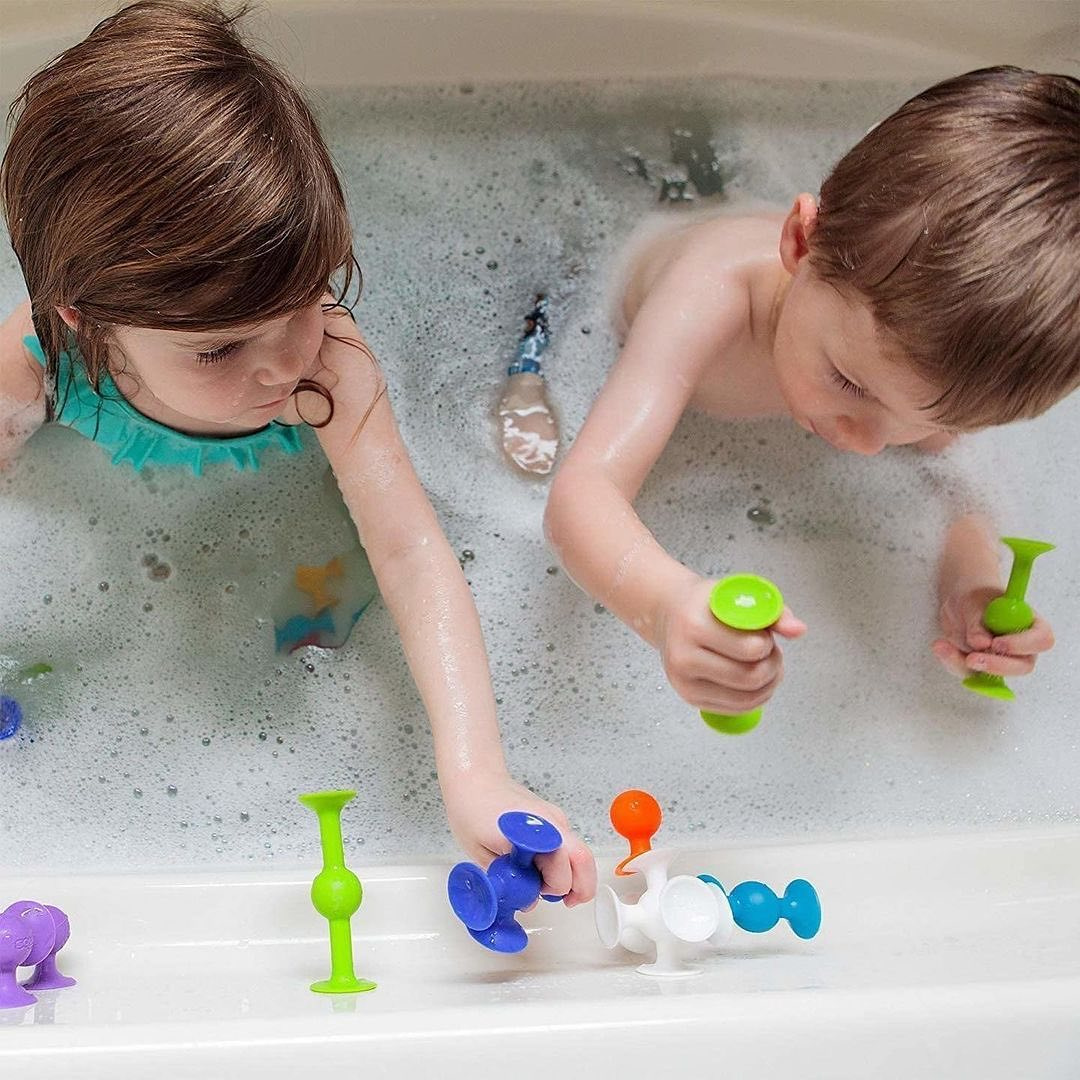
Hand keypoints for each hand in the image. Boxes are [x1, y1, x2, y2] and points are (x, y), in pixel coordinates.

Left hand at [442, 771, 595, 907]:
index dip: (549, 891)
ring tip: (550, 887)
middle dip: (580, 888)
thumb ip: (508, 880)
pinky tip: (545, 869)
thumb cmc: (472, 811)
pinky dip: (567, 862)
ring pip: (580, 853)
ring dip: (574, 875)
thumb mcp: (482, 855)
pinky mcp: (554, 817)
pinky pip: (569, 845)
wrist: (475, 778)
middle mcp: (552, 823)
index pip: (560, 873)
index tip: (532, 895)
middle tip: (566, 902)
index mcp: (533, 833)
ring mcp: (556, 818)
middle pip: (584, 860)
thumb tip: (529, 900)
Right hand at [656, 576, 805, 714]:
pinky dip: (754, 697)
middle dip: (772, 666)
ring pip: (746, 699)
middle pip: (750, 677)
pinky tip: (752, 679)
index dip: (767, 643)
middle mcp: (684, 657)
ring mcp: (684, 682)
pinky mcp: (689, 699)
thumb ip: (773, 613)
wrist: (669, 613)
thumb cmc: (707, 604)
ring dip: (767, 684)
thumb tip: (798, 630)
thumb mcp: (739, 596)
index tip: (763, 634)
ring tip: (764, 665)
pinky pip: (736, 709)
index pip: (751, 649)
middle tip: (769, 652)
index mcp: (694, 625)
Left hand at [932, 584, 1054, 679]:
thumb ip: (979, 621)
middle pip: (1022, 666)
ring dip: (964, 664)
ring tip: (942, 645)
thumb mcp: (974, 601)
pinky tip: (940, 646)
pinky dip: (952, 662)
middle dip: (997, 665)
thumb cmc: (976, 597)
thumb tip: (981, 643)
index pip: (1041, 640)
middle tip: (971, 659)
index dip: (1021, 645)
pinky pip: (969, 674)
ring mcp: (1003, 660)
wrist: (961, 601)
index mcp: (1032, 625)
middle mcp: (1022, 648)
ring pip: (992, 676)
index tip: (997, 643)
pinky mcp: (982, 668)